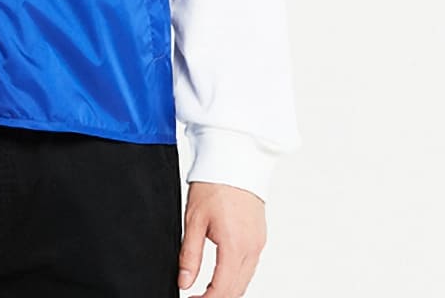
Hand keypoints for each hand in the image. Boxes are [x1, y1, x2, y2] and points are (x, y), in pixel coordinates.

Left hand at [177, 180, 266, 296]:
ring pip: (245, 280)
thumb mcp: (194, 220)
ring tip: (206, 290)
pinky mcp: (260, 237)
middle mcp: (252, 247)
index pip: (223, 290)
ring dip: (228, 289)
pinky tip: (222, 274)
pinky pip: (250, 266)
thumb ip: (189, 255)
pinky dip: (237, 276)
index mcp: (235, 245)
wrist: (235, 159)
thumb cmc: (214, 183)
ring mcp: (259, 243)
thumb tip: (184, 281)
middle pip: (237, 290)